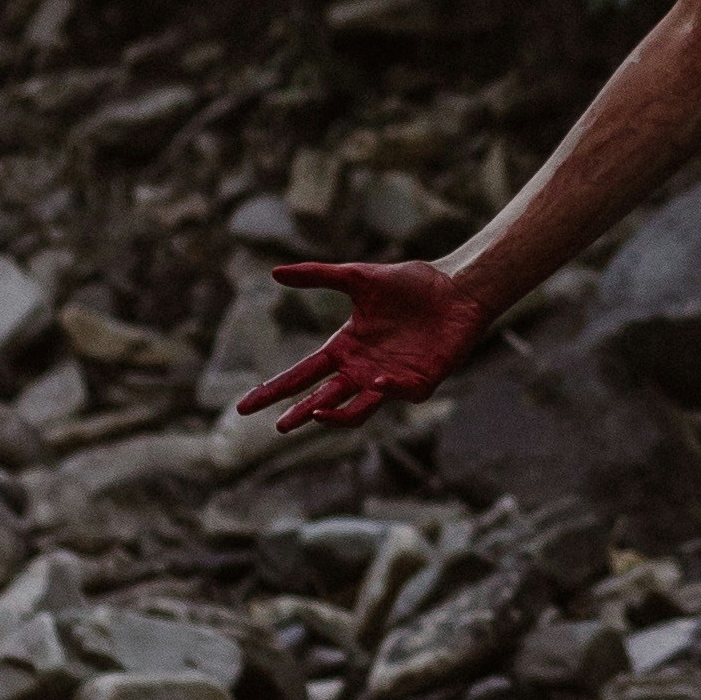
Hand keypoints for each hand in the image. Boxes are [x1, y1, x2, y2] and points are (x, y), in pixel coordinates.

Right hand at [235, 258, 488, 432]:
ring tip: (314, 413)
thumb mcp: (358, 277)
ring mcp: (390, 380)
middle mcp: (362, 369)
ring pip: (355, 409)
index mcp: (345, 348)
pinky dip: (385, 390)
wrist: (456, 288)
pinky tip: (375, 380)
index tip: (244, 406)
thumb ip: (318, 276)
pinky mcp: (419, 383)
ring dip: (335, 415)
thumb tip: (274, 273)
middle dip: (299, 414)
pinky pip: (396, 394)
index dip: (275, 390)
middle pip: (323, 399)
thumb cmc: (410, 284)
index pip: (302, 374)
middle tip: (278, 426)